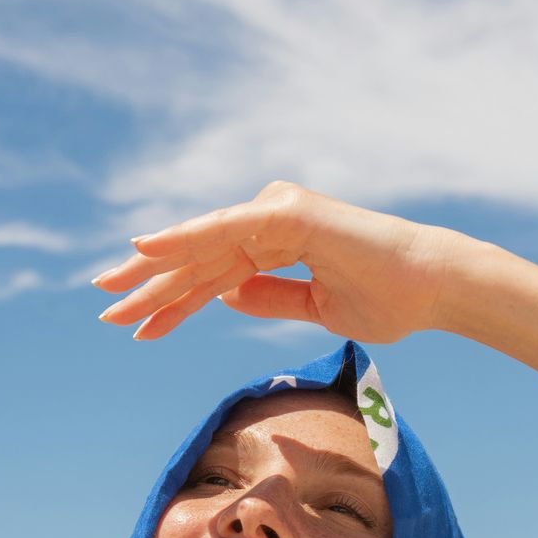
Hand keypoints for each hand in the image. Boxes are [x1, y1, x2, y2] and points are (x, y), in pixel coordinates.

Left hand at [92, 180, 460, 341]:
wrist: (432, 288)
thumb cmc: (387, 299)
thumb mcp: (314, 306)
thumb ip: (270, 296)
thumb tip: (226, 296)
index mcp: (278, 241)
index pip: (214, 275)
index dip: (175, 301)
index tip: (138, 324)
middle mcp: (271, 220)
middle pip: (199, 259)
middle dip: (151, 287)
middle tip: (105, 309)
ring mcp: (277, 213)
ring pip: (204, 248)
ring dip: (156, 274)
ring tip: (111, 297)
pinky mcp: (286, 215)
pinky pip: (225, 231)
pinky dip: (184, 239)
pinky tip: (143, 250)